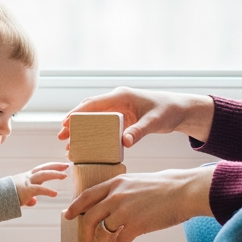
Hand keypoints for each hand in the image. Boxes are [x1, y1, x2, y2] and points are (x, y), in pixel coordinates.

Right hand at [12, 161, 67, 206]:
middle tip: (66, 165)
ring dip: (54, 174)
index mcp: (27, 177)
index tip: (62, 165)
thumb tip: (34, 201)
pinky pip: (39, 189)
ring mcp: (27, 183)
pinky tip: (55, 193)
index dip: (52, 166)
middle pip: (44, 168)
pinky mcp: (26, 190)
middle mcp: (27, 177)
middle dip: (56, 166)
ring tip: (64, 176)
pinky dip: (48, 191)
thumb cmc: (7, 197)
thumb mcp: (20, 196)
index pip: (41, 168)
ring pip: (43, 175)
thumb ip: (29, 198)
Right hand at [58, 88, 214, 148]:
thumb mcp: (154, 122)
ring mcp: (118, 108)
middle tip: (61, 137)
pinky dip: (92, 132)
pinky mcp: (122, 117)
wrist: (179, 110)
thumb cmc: (168, 111)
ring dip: (81, 128)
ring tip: (68, 143)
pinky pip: (102, 124)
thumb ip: (139, 131)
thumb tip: (124, 143)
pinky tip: (86, 145)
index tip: (65, 124)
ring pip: (94, 117)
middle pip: (89, 110)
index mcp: (121, 96)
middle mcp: (117, 100)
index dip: (78, 113)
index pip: (94, 103)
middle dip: (74, 122)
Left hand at [63, 168, 214, 241]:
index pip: (87, 196)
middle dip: (84, 233)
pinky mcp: (136, 225)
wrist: (182, 191)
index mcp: (115, 182)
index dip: (75, 207)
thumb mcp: (135, 181)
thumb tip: (108, 204)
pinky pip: (119, 241)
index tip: (68, 215)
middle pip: (89, 217)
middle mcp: (116, 196)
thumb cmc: (162, 187)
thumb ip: (120, 190)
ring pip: (103, 232)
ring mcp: (125, 211)